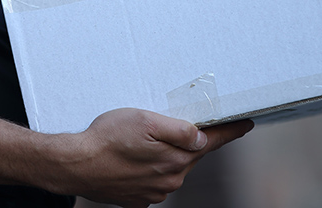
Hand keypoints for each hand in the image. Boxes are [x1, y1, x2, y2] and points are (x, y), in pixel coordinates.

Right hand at [45, 108, 252, 206]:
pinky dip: (148, 169)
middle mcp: (170, 180)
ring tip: (139, 141)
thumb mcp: (145, 121)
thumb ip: (179, 130)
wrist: (75, 165)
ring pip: (171, 168)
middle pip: (191, 155)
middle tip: (167, 123)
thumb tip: (204, 137)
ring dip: (164, 154)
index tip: (246, 124)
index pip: (212, 142)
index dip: (230, 130)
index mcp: (176, 160)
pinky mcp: (138, 200)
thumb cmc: (106, 138)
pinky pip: (152, 181)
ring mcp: (154, 193)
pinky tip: (131, 159)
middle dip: (188, 140)